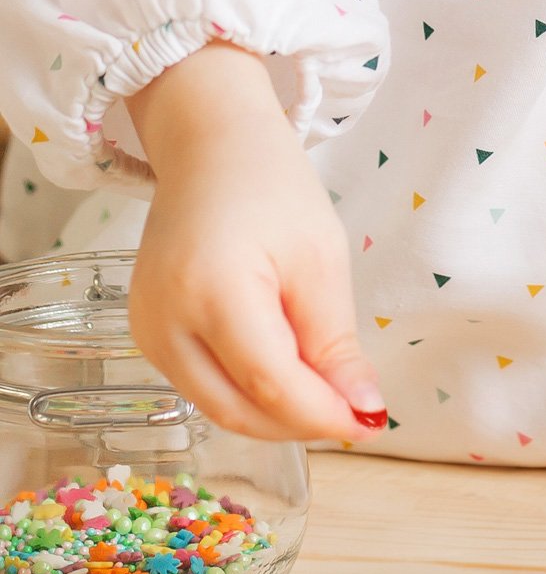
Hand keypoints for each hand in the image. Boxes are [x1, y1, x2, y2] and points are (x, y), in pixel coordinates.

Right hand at [125, 42, 385, 441]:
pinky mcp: (148, 337)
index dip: (324, 415)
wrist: (210, 149)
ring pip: (221, 410)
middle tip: (353, 413)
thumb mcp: (322, 263)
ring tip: (326, 391)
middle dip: (303, 424)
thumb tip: (363, 411)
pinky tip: (290, 376)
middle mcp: (164, 319)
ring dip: (279, 417)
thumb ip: (337, 346)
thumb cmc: (272, 191)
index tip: (370, 423)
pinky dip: (253, 397)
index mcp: (211, 290)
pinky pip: (207, 390)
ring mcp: (147, 331)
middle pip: (239, 412)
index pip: (271, 385)